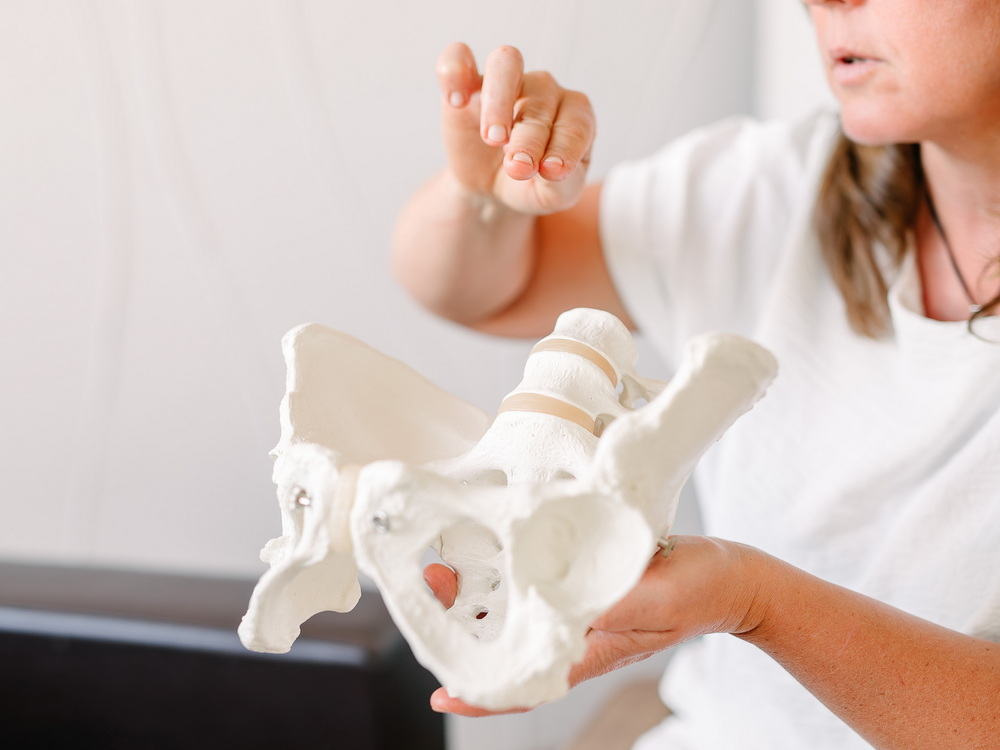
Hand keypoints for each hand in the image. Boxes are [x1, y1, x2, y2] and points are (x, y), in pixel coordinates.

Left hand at [423, 536, 770, 716]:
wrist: (730, 576)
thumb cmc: (697, 589)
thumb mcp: (652, 596)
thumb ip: (607, 606)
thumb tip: (556, 611)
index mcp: (589, 648)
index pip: (528, 683)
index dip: (483, 695)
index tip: (442, 695)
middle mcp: (577, 632)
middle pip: (513, 644)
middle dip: (466, 629)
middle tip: (430, 591)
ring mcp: (582, 608)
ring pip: (521, 614)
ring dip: (482, 596)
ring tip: (448, 569)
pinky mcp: (590, 583)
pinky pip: (542, 585)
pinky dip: (513, 573)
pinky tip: (496, 553)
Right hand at [436, 42, 595, 215]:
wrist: (493, 190)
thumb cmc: (532, 186)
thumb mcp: (552, 197)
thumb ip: (559, 184)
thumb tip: (548, 168)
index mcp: (574, 113)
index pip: (575, 122)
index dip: (566, 146)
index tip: (551, 173)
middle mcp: (544, 89)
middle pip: (540, 98)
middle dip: (529, 138)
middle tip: (517, 169)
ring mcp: (507, 81)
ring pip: (506, 64)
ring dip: (499, 101)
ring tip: (492, 138)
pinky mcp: (467, 83)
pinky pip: (458, 57)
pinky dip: (455, 70)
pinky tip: (456, 101)